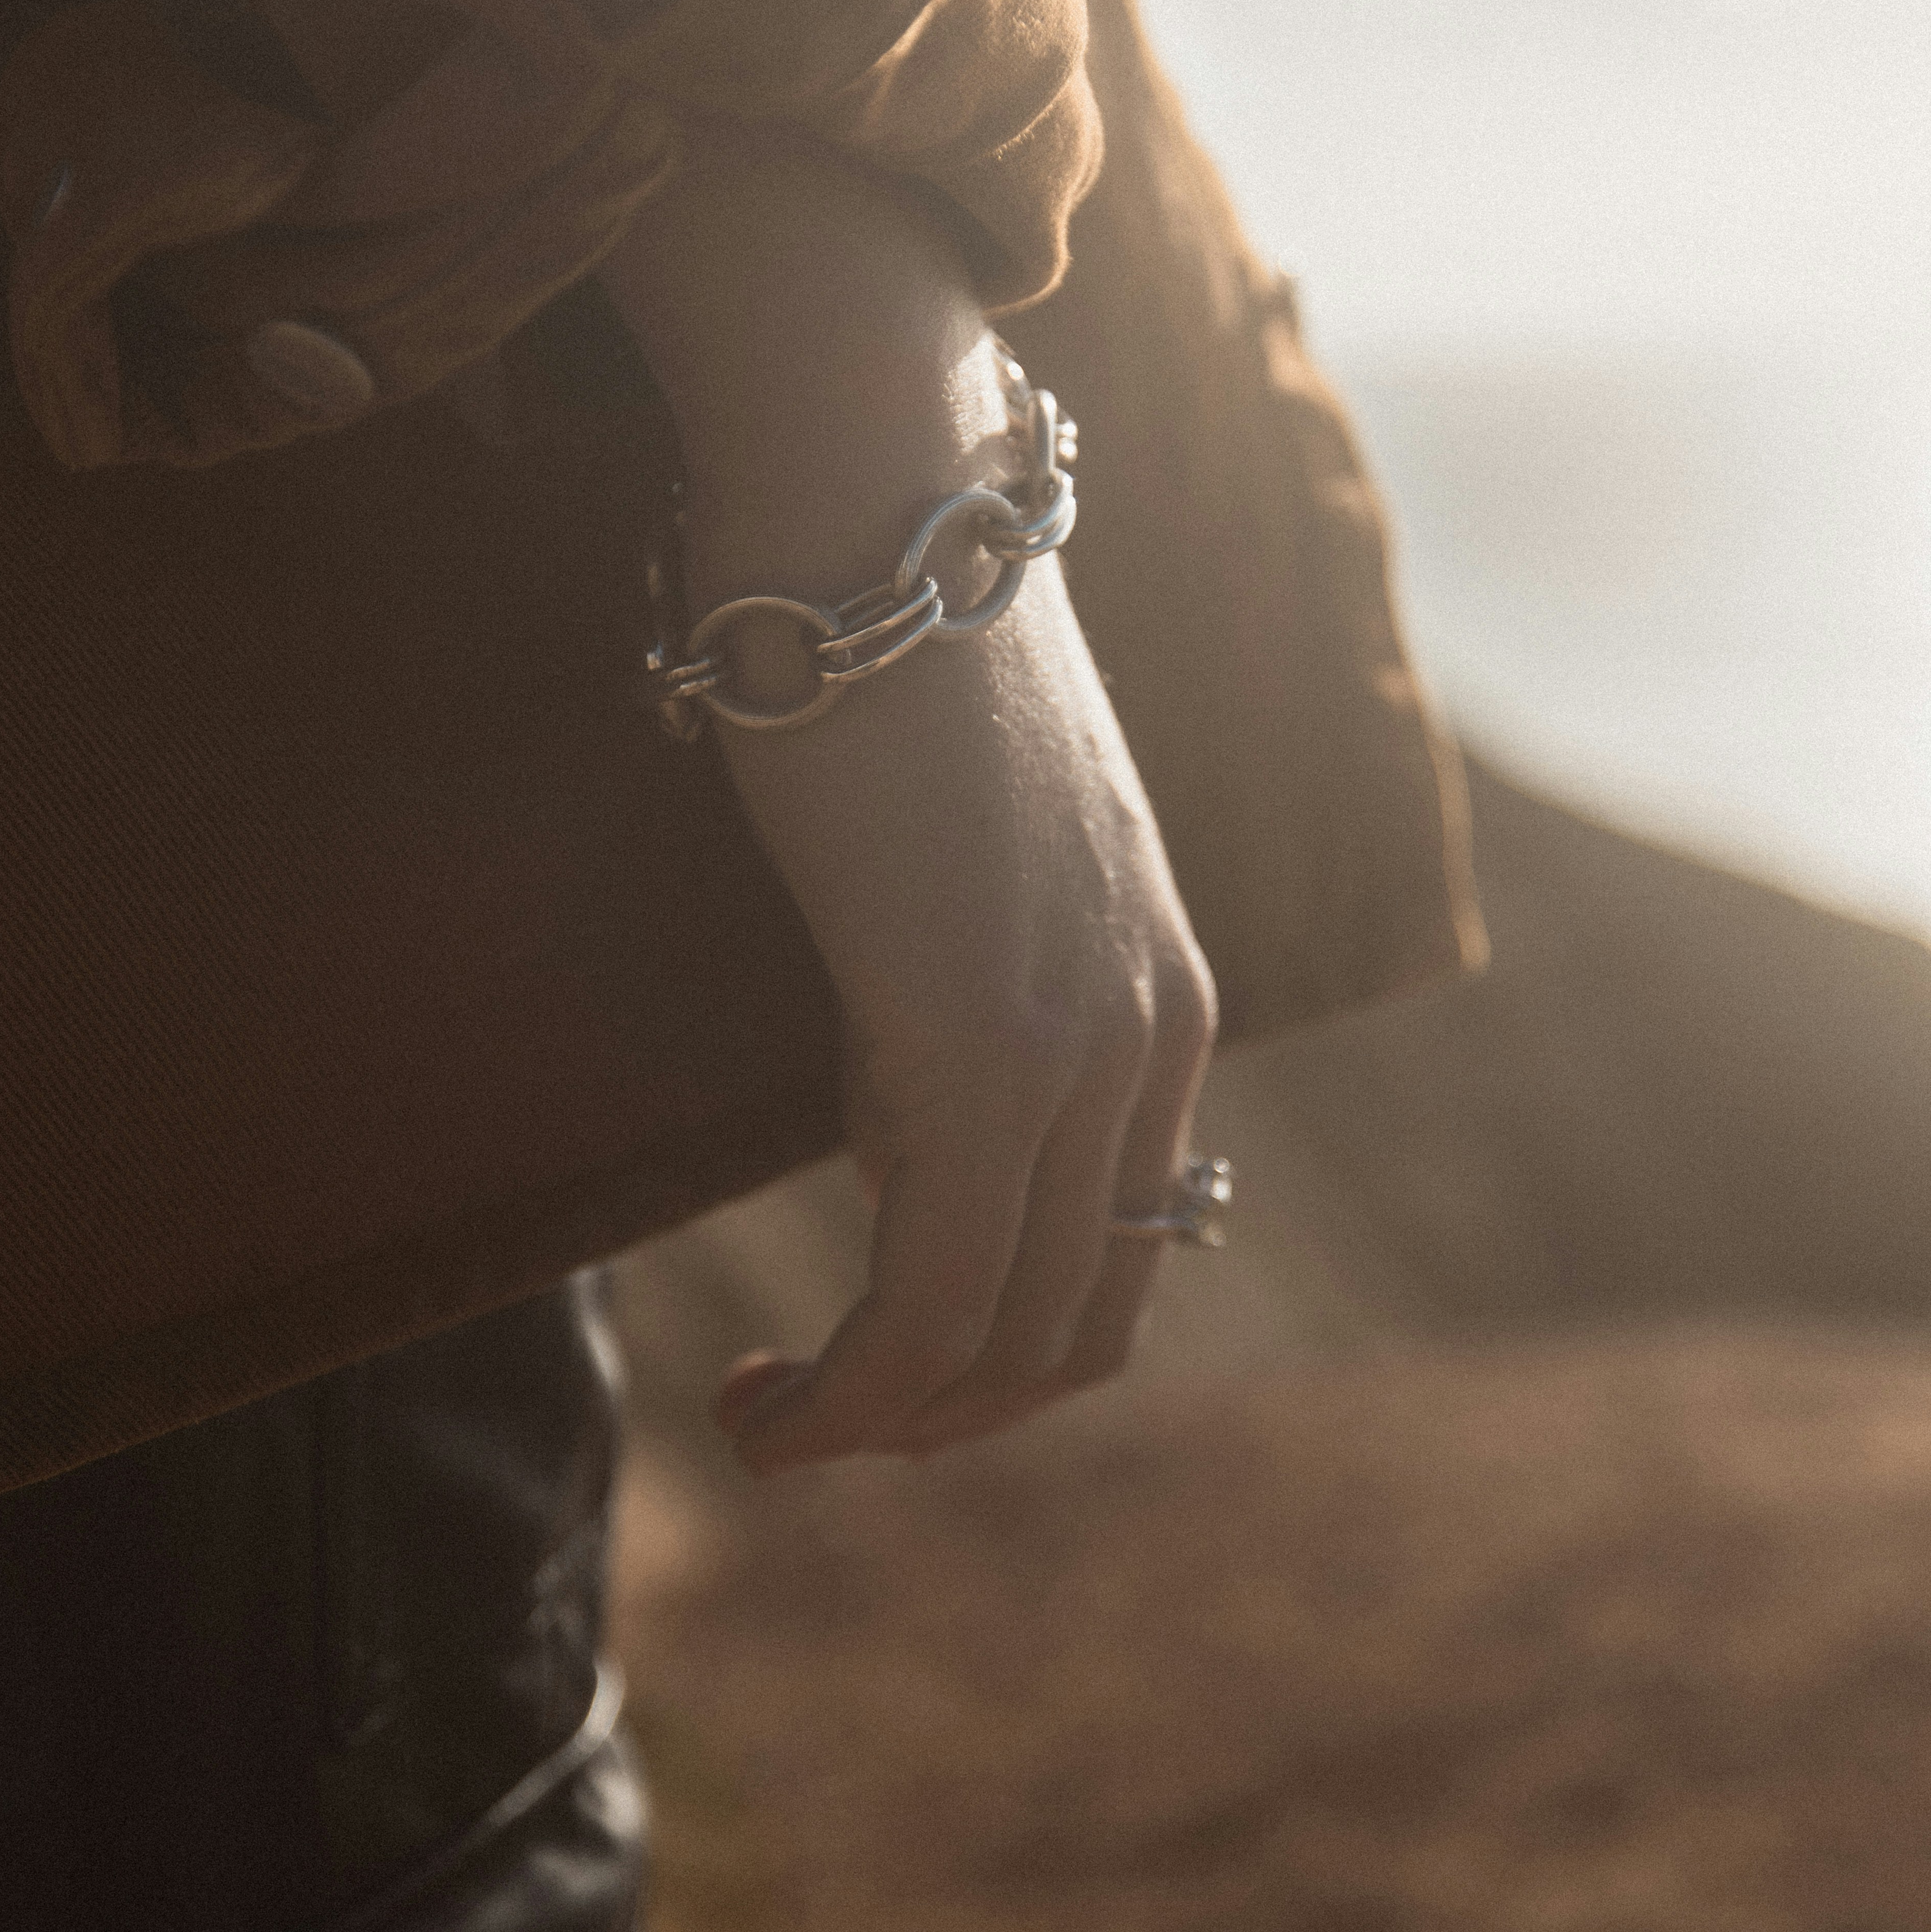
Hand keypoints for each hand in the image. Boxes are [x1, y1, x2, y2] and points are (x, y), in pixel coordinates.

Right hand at [598, 126, 1216, 1470]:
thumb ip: (957, 988)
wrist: (875, 511)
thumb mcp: (960, 858)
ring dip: (885, 1419)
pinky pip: (931, 1295)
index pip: (1122, 1247)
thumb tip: (897, 1121)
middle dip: (948, 1410)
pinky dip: (853, 1388)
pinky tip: (768, 1389)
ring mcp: (1077, 1042)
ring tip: (773, 1420)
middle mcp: (1149, 1030)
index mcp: (1162, 989)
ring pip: (1008, 1331)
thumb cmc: (888, 654)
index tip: (877, 1352)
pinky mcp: (978, 1042)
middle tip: (814, 1414)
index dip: (1004, 1344)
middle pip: (1080, 1319)